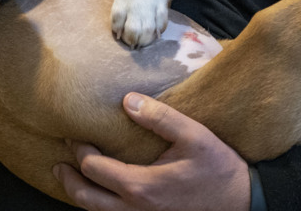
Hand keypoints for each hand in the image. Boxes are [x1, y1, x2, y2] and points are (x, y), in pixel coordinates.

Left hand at [55, 93, 250, 210]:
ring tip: (71, 179)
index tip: (74, 135)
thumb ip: (160, 118)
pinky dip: (100, 207)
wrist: (241, 203)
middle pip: (87, 198)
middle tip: (59, 162)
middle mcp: (135, 210)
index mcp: (141, 186)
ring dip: (80, 196)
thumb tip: (128, 100)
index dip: (80, 151)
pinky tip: (101, 194)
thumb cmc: (218, 170)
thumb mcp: (194, 136)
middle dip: (69, 178)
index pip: (95, 169)